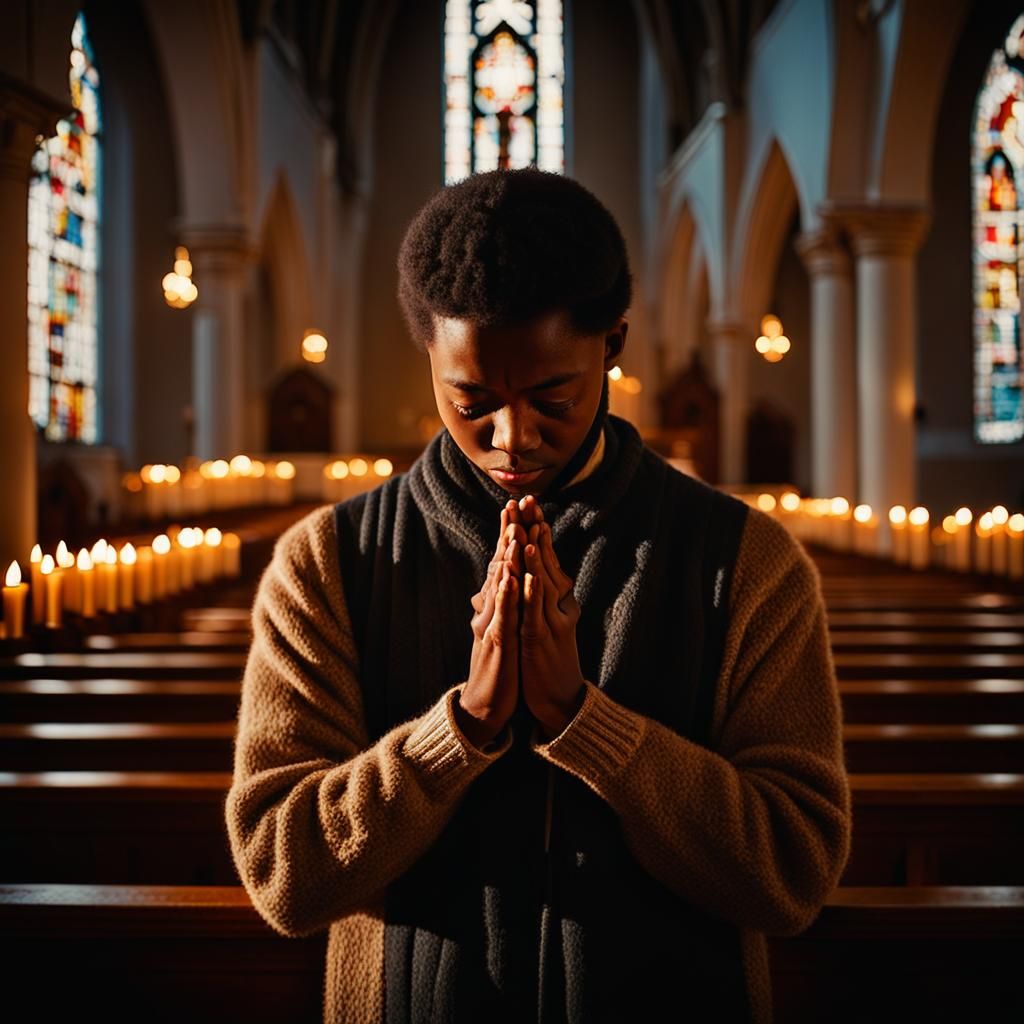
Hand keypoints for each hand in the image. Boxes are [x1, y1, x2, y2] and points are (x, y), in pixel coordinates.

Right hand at [456, 502, 526, 746]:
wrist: (484, 706)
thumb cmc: (498, 666)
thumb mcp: (503, 627)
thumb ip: (502, 601)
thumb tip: (502, 577)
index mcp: (496, 604)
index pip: (502, 562)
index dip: (509, 534)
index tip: (517, 507)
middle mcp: (489, 609)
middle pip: (498, 564)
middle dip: (506, 535)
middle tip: (512, 505)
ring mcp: (490, 624)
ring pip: (499, 585)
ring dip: (506, 557)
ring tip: (513, 531)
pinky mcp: (495, 643)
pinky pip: (502, 614)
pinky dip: (506, 594)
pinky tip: (512, 576)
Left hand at [516, 496, 586, 739]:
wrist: (561, 701)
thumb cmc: (548, 660)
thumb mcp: (541, 621)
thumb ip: (534, 595)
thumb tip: (524, 572)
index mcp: (556, 599)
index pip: (546, 557)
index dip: (537, 529)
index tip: (528, 503)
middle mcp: (559, 605)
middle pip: (547, 561)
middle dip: (537, 531)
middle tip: (530, 502)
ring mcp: (552, 622)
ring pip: (543, 583)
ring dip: (537, 557)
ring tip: (530, 530)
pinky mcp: (542, 641)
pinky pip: (537, 613)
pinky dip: (533, 593)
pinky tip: (528, 576)